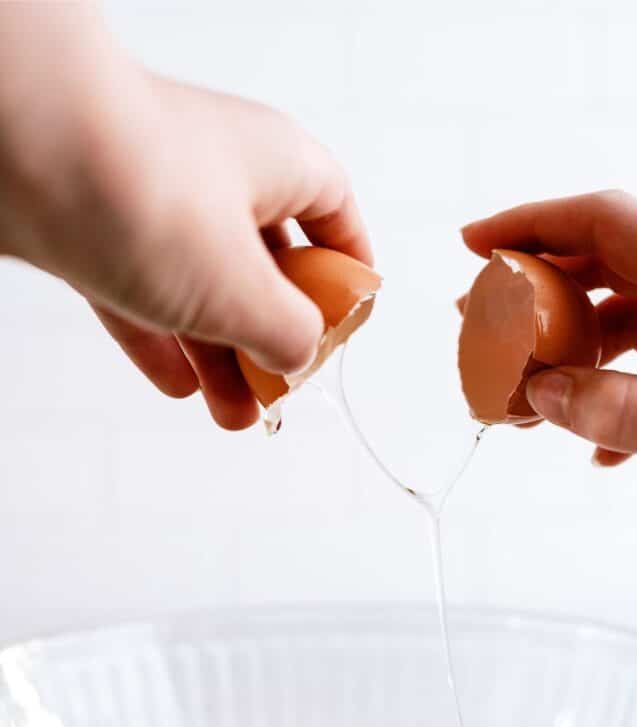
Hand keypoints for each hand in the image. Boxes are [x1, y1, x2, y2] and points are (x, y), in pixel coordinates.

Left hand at [0, 4, 370, 429]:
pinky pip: (142, 292)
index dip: (347, 270)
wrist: (20, 148)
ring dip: (220, 356)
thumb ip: (287, 331)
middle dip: (273, 338)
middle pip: (265, 264)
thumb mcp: (243, 286)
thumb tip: (300, 355)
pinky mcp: (94, 226)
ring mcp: (152, 199)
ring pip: (201, 286)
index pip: (332, 212)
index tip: (351, 319)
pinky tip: (178, 385)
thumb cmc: (145, 190)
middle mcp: (216, 173)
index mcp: (274, 164)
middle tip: (280, 391)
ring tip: (234, 414)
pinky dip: (162, 340)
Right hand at [462, 190, 636, 466]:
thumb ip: (624, 410)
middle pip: (610, 265)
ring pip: (635, 319)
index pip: (603, 221)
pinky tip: (602, 450)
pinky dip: (625, 395)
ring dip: (576, 356)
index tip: (471, 244)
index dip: (532, 224)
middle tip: (481, 322)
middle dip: (539, 292)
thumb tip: (542, 394)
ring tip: (528, 396)